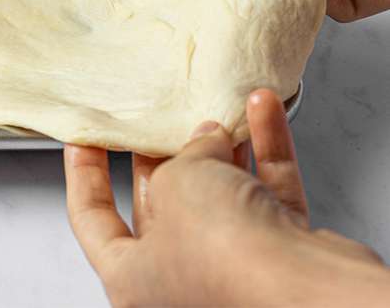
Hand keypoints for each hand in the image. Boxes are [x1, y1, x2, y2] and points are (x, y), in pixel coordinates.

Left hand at [65, 90, 388, 306]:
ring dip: (223, 147)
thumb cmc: (227, 258)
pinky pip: (268, 196)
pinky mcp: (285, 261)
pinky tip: (262, 109)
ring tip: (218, 107)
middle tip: (161, 117)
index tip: (85, 138)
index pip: (93, 219)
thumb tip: (205, 140)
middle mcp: (180, 283)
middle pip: (163, 206)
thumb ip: (182, 156)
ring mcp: (234, 275)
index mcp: (131, 280)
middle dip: (166, 155)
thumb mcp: (177, 184)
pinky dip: (265, 152)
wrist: (311, 292)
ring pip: (223, 199)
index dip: (85, 173)